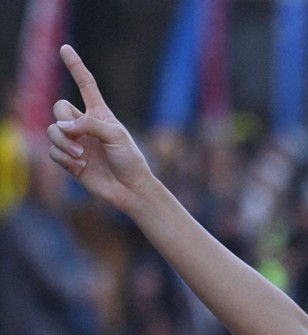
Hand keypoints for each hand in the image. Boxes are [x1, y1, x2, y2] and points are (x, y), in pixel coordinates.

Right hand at [45, 45, 156, 211]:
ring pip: (52, 131)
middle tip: (79, 137)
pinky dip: (64, 158)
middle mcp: (84, 125)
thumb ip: (89, 125)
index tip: (65, 48)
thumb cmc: (130, 159)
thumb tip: (60, 126)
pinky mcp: (69, 159)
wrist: (130, 188)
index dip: (75, 67)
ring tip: (81, 155)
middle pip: (59, 108)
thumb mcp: (116, 136)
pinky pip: (52, 151)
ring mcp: (75, 141)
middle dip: (64, 121)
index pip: (85, 85)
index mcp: (100, 113)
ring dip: (64, 143)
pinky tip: (81, 165)